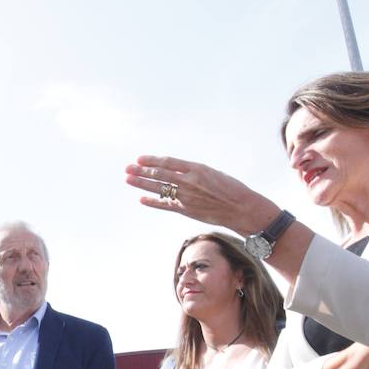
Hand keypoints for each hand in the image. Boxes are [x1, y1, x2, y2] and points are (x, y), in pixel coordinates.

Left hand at [126, 155, 277, 233]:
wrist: (241, 208)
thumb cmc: (230, 188)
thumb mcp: (211, 173)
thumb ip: (192, 172)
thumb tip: (174, 170)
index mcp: (196, 168)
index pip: (168, 162)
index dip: (152, 160)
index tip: (139, 159)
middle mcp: (189, 181)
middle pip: (159, 174)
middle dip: (141, 171)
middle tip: (127, 168)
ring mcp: (187, 196)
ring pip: (159, 188)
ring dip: (142, 184)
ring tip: (128, 179)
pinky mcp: (187, 210)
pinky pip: (166, 205)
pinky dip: (153, 202)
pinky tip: (141, 199)